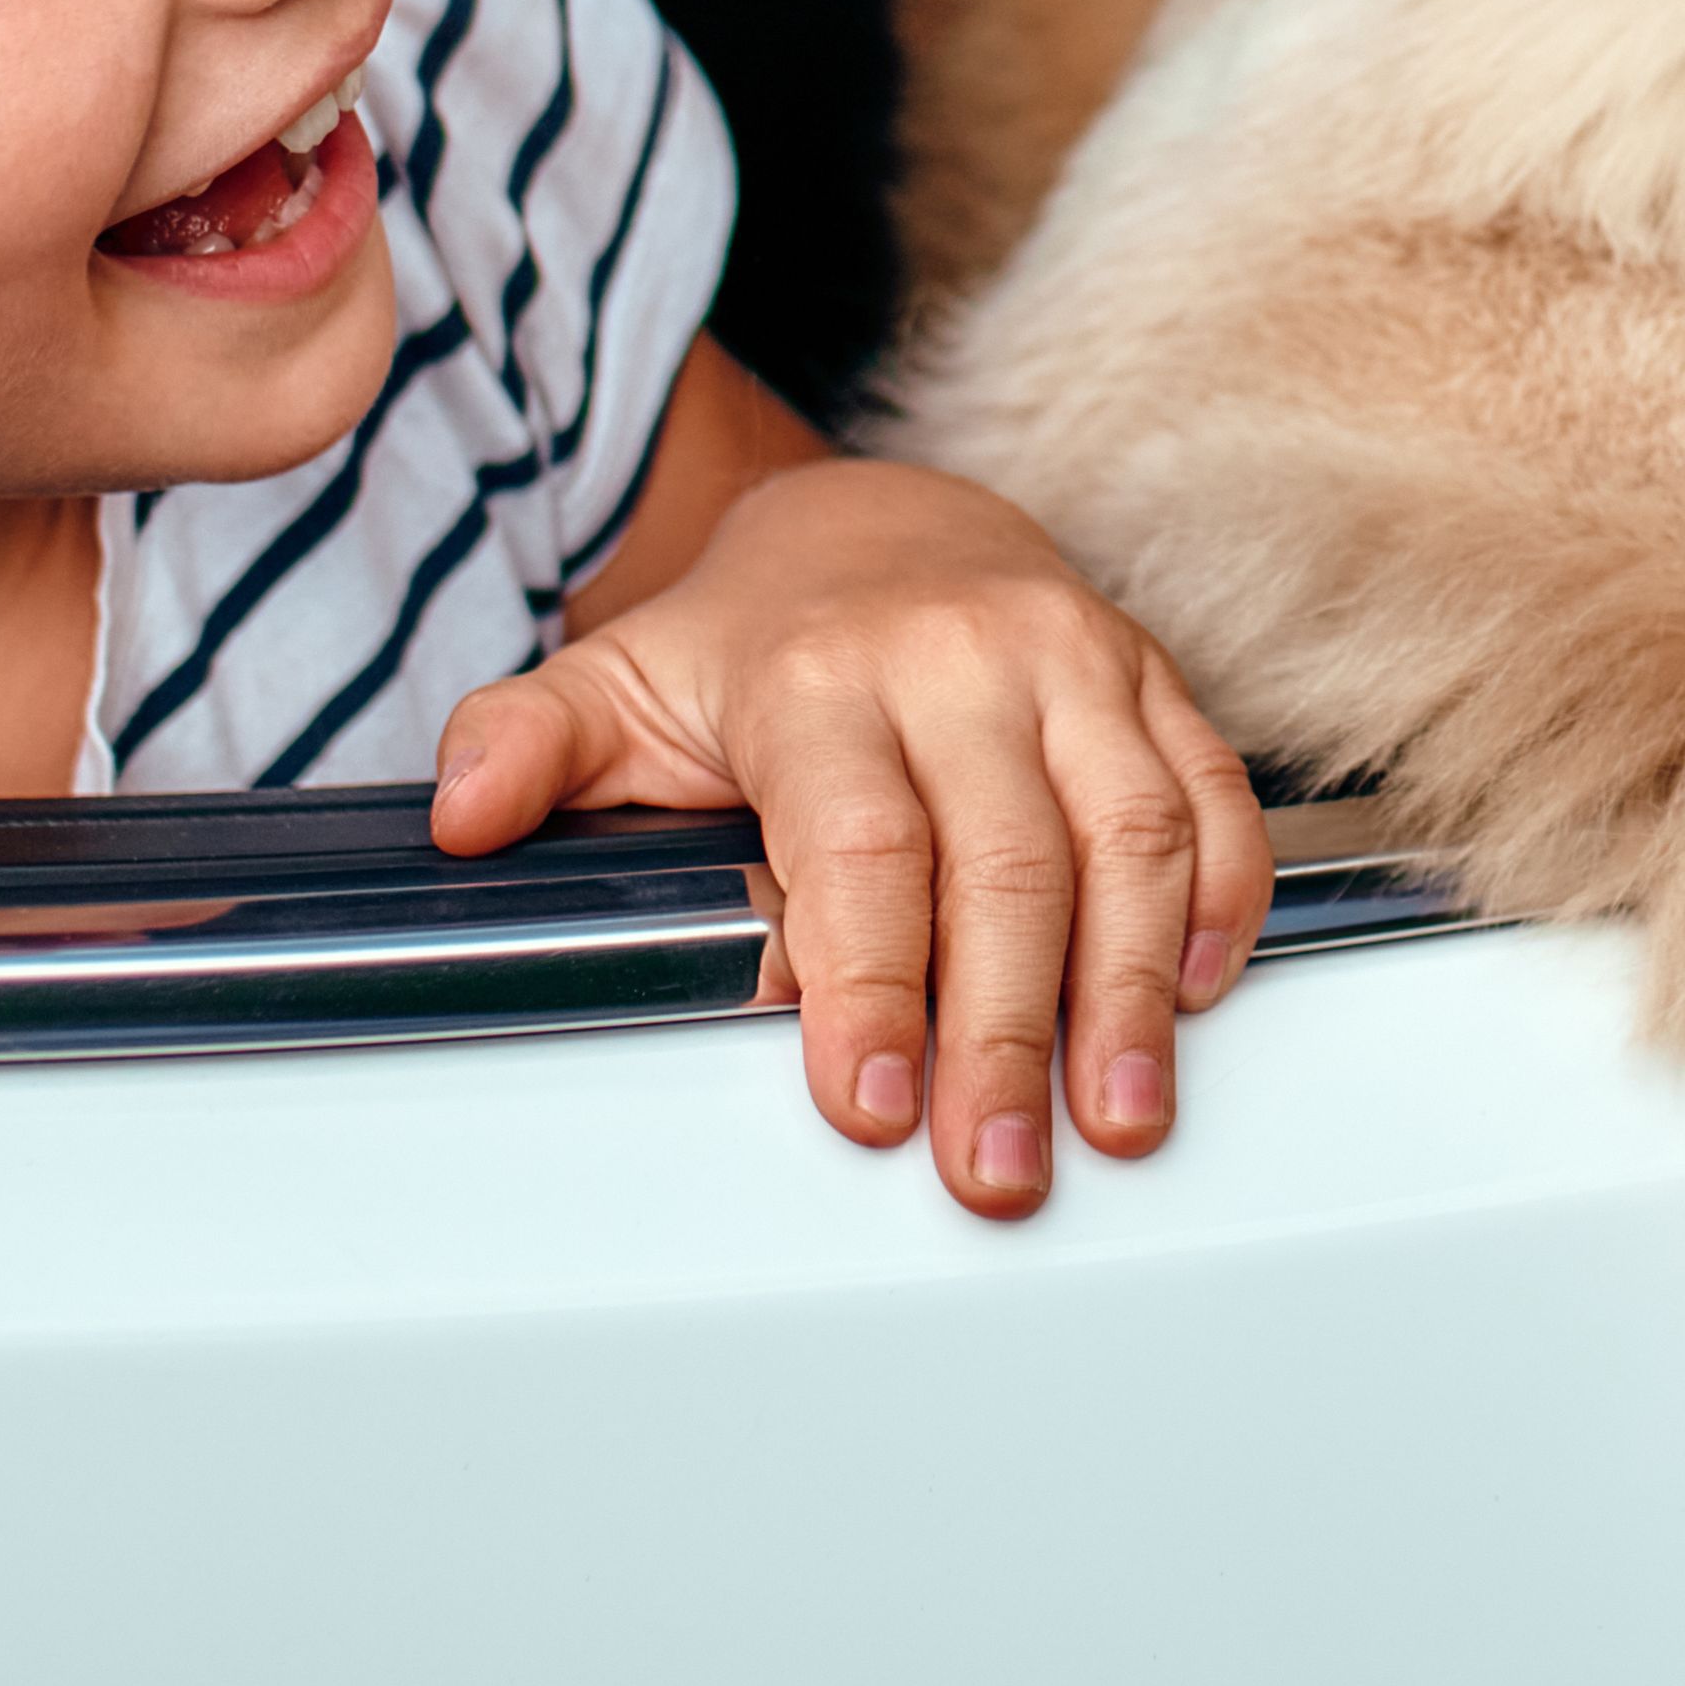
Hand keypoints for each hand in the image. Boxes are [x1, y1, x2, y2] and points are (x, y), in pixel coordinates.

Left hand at [434, 457, 1272, 1213]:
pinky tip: (1201, 994)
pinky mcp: (1153, 678)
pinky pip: (1212, 791)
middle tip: (999, 1167)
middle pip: (1007, 864)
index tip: (872, 1101)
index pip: (859, 846)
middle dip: (1007, 1034)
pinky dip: (1223, 896)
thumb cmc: (754, 642)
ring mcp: (1074, 663)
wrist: (884, 518)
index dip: (871, 981)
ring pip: (1132, 833)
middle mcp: (963, 659)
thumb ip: (528, 744)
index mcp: (822, 675)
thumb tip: (462, 812)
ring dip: (1134, 989)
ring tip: (1120, 1117)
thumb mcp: (616, 679)